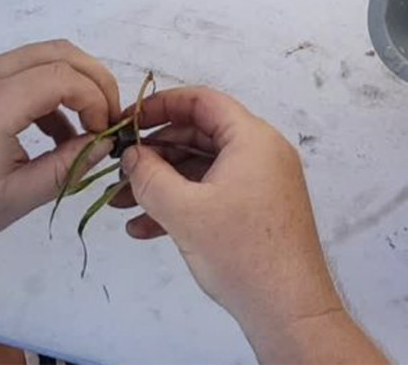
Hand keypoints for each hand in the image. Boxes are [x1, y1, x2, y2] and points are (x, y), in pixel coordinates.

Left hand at [0, 40, 121, 258]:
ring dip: (73, 83)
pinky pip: (24, 70)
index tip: (104, 135)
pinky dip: (50, 89)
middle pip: (60, 52)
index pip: (65, 77)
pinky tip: (55, 133)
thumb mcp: (18, 197)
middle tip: (108, 118)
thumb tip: (103, 145)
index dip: (96, 100)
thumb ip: (67, 166)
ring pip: (43, 56)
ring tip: (86, 128)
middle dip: (94, 81)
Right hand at [116, 88, 343, 338]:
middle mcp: (261, 153)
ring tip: (122, 204)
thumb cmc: (243, 254)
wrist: (287, 307)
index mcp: (252, 139)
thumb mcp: (183, 210)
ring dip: (162, 184)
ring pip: (202, 169)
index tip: (129, 120)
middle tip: (120, 168)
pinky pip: (213, 194)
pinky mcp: (257, 210)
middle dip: (155, 153)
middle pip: (199, 135)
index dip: (161, 105)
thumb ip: (150, 175)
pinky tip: (145, 228)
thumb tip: (131, 155)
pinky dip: (181, 205)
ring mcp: (261, 182)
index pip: (203, 101)